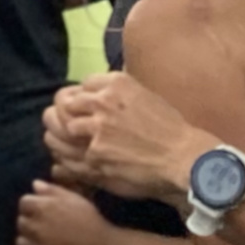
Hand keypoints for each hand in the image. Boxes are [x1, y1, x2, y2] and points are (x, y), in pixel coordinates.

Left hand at [13, 180, 112, 244]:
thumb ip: (52, 190)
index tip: (43, 209)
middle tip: (45, 225)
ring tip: (44, 241)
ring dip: (30, 240)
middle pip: (21, 222)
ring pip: (22, 243)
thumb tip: (35, 185)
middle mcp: (35, 229)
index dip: (34, 204)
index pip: (24, 202)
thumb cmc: (91, 221)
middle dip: (31, 221)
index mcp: (42, 209)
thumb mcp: (75, 199)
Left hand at [47, 72, 210, 206]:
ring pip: (62, 126)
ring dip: (62, 135)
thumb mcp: (146, 96)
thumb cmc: (171, 129)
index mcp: (116, 83)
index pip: (83, 84)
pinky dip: (67, 158)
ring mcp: (96, 128)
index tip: (83, 108)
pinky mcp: (94, 154)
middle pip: (65, 101)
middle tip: (66, 124)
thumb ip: (122, 93)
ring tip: (63, 142)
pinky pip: (69, 154)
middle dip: (65, 113)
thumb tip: (107, 88)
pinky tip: (67, 161)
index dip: (82, 98)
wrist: (182, 158)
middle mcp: (102, 101)